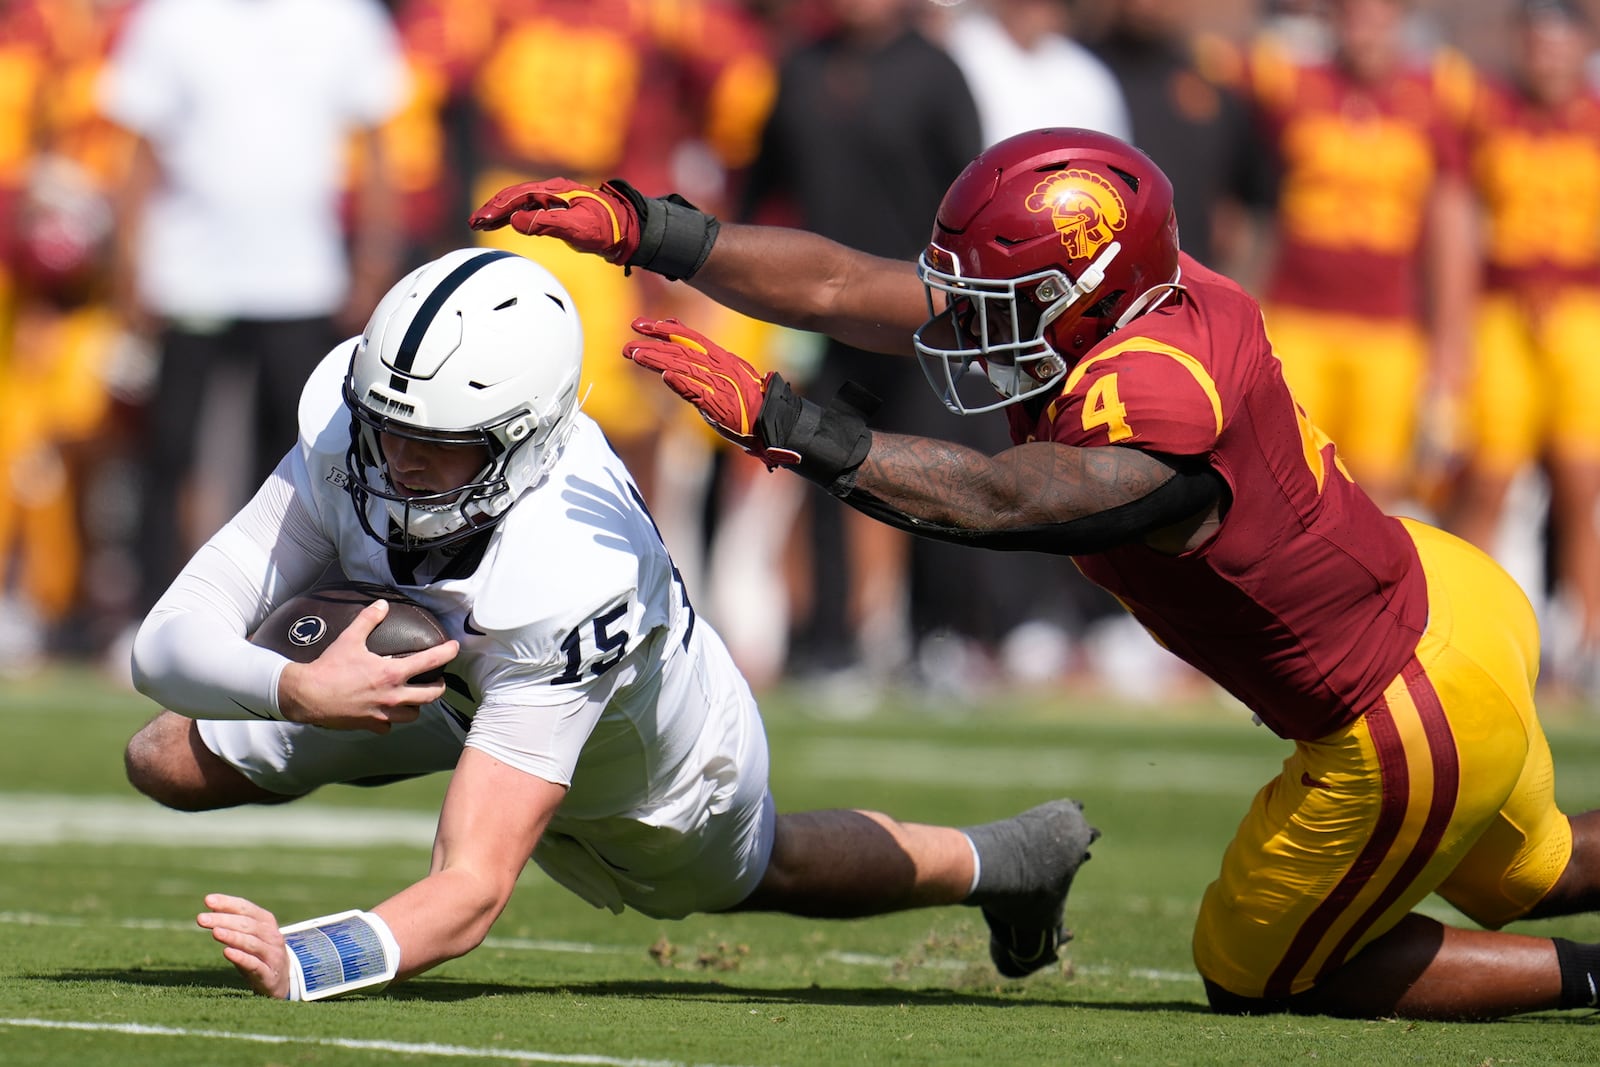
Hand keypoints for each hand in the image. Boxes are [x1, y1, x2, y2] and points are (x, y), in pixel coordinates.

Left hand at [197, 894, 290, 998]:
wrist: (281, 980)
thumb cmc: (259, 954)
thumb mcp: (249, 936)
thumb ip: (234, 923)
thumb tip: (212, 908)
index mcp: (266, 921)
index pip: (246, 908)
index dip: (228, 903)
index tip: (208, 900)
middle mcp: (272, 935)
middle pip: (247, 925)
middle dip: (224, 920)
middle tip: (201, 919)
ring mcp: (272, 955)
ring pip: (251, 943)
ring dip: (232, 936)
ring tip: (215, 932)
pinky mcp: (269, 974)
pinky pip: (254, 964)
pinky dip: (241, 957)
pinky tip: (227, 952)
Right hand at [276, 599, 457, 732]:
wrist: (307, 696)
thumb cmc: (329, 668)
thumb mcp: (350, 639)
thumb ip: (368, 620)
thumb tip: (381, 604)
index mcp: (392, 673)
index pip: (430, 661)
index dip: (447, 653)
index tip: (455, 648)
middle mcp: (393, 696)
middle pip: (430, 696)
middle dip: (439, 687)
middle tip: (438, 680)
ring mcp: (383, 714)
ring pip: (413, 715)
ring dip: (416, 706)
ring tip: (415, 697)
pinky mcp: (370, 725)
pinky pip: (389, 726)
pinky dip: (391, 720)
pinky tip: (387, 713)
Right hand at [468, 178, 639, 264]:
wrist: (630, 230)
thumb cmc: (607, 229)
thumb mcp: (578, 229)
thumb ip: (547, 223)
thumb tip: (515, 220)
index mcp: (555, 191)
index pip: (517, 196)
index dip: (496, 208)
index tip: (479, 220)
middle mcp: (552, 192)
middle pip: (514, 196)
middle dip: (492, 208)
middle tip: (473, 222)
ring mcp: (555, 200)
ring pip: (520, 202)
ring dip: (500, 212)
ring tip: (480, 223)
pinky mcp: (559, 211)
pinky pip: (530, 210)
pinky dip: (514, 216)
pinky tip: (504, 223)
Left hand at [623, 318, 798, 466]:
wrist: (772, 420)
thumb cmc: (749, 398)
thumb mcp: (729, 370)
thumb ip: (707, 356)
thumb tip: (685, 338)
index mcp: (722, 358)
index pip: (689, 338)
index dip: (664, 329)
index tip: (641, 324)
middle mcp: (719, 367)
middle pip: (682, 350)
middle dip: (653, 343)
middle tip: (629, 339)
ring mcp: (719, 384)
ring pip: (684, 367)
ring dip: (658, 360)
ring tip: (635, 354)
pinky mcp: (719, 404)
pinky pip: (698, 392)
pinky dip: (681, 384)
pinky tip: (665, 376)